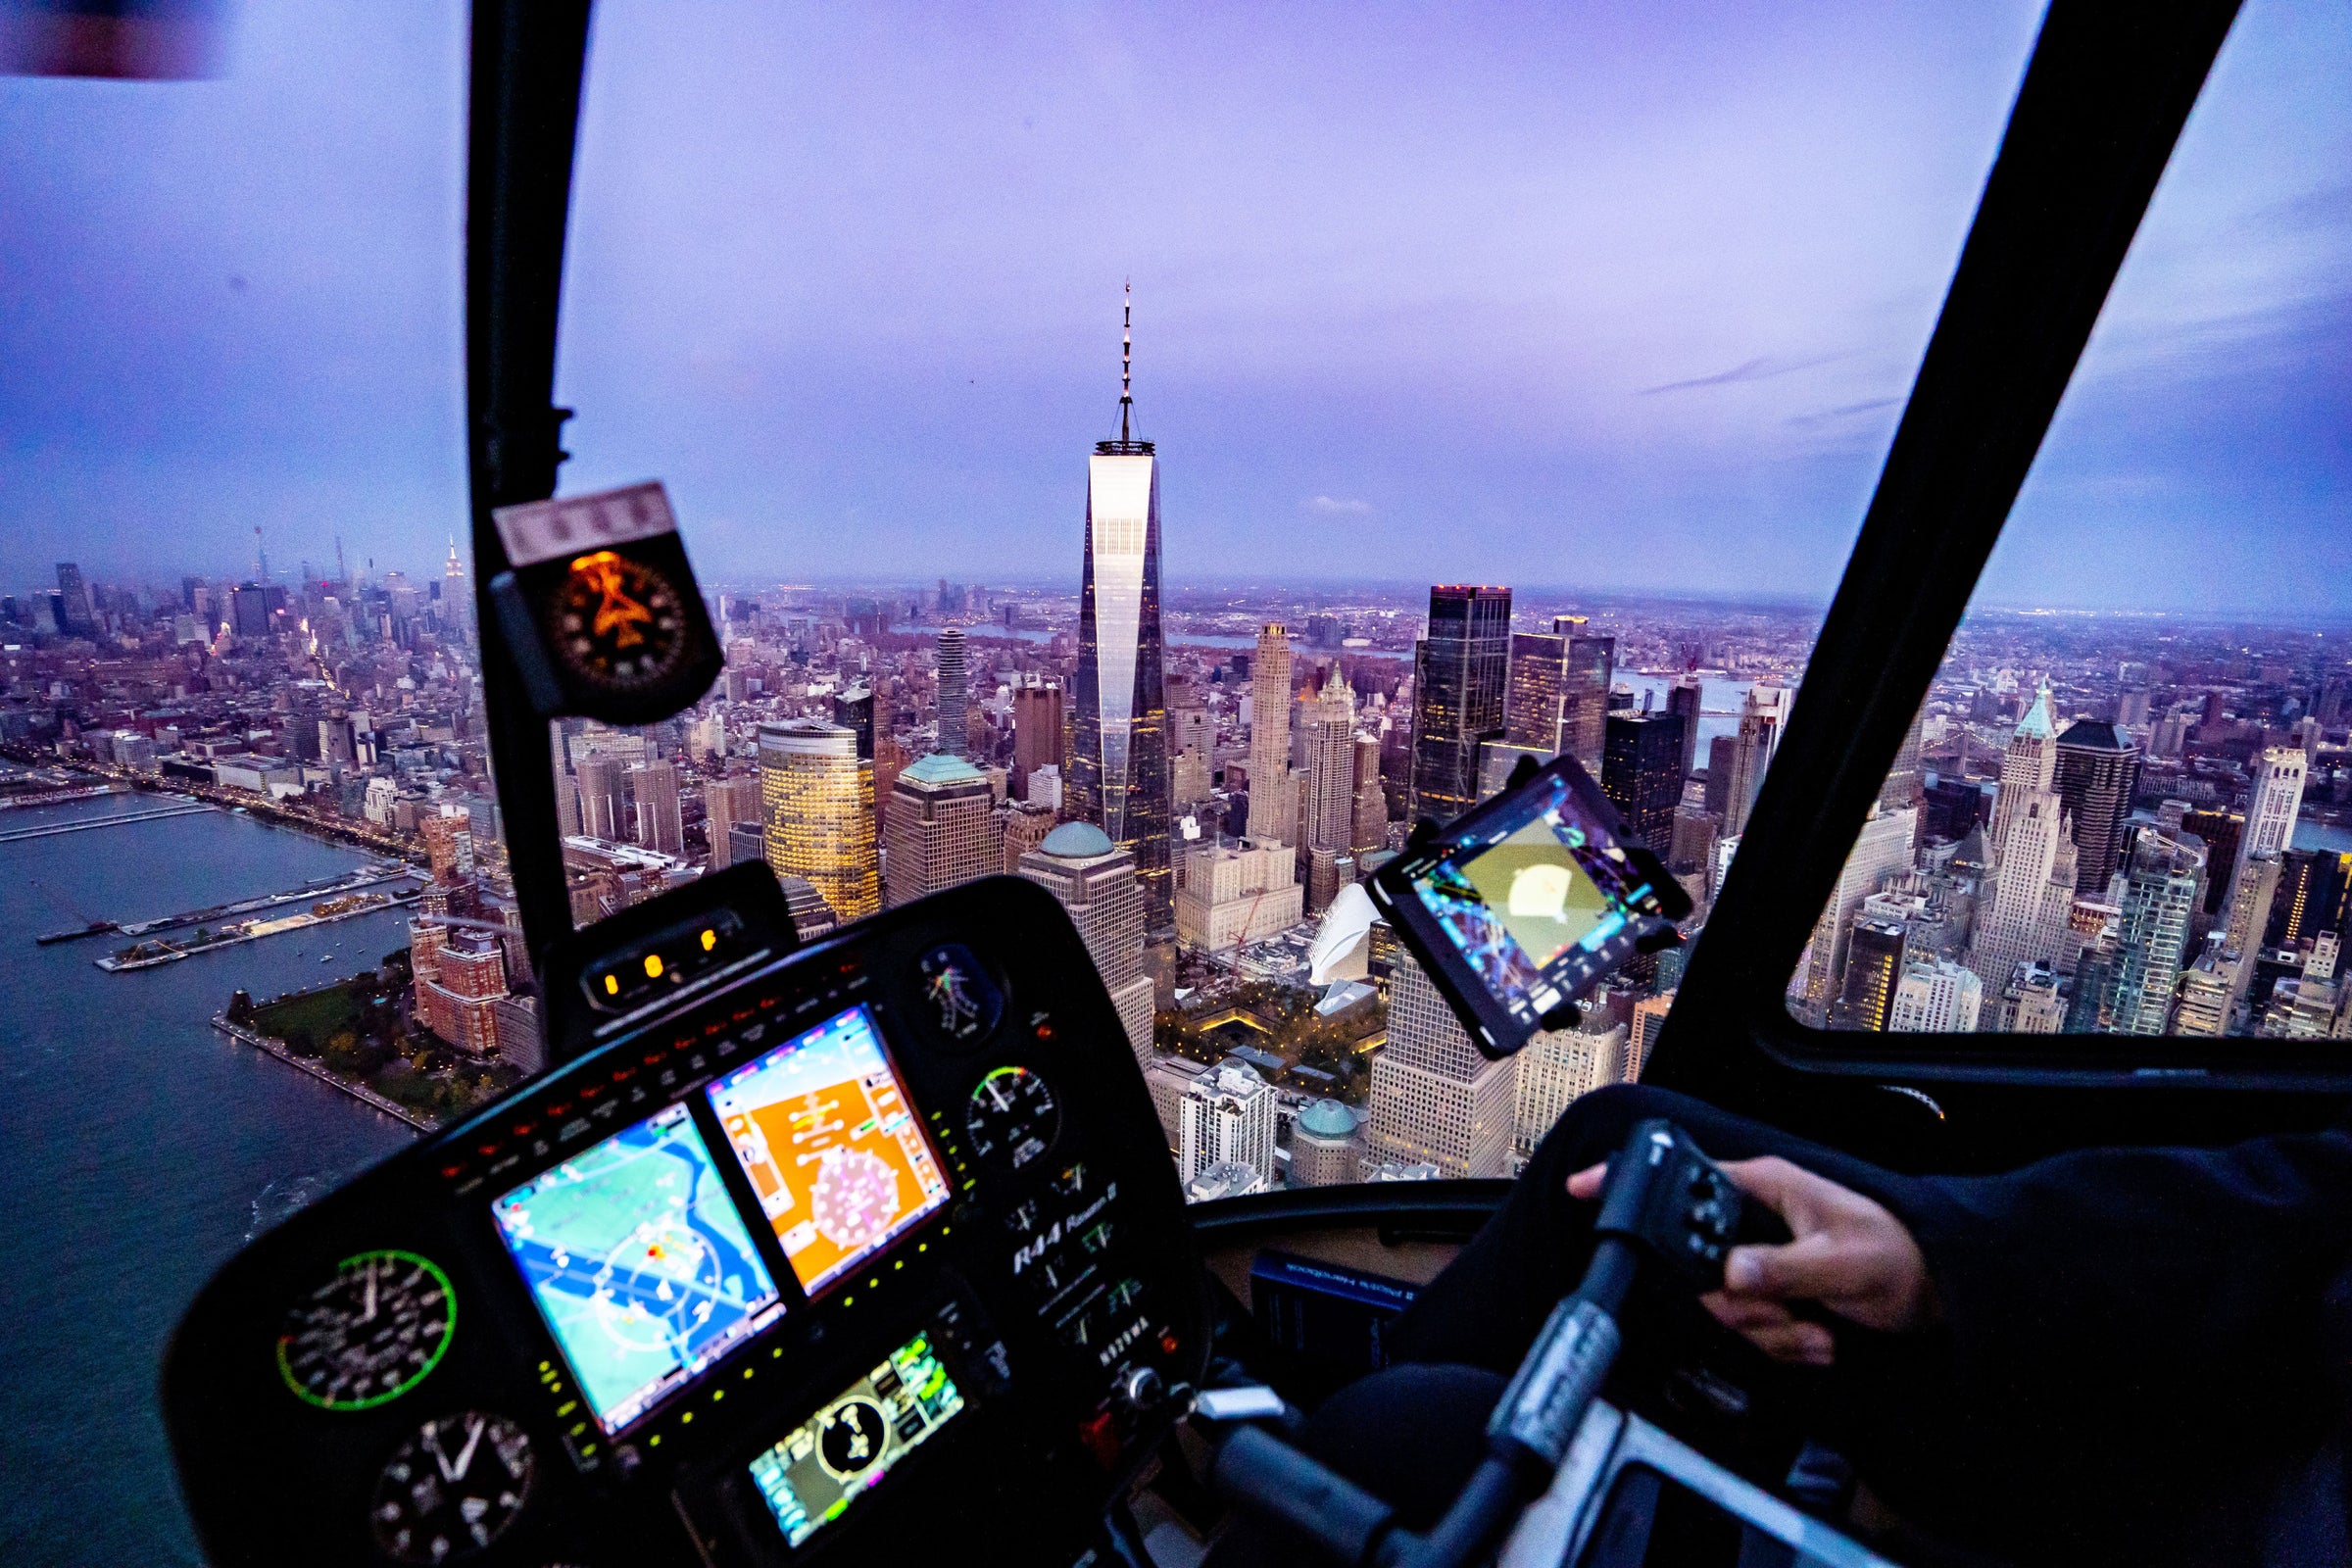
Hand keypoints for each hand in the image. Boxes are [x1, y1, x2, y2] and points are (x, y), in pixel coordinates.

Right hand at [1568, 1156, 1937, 1366]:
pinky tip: (1820, 1338)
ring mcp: (1762, 1257)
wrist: (1942, 1295)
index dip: (1632, 1180)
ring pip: (1724, 1303)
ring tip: (1817, 1329)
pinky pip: (1750, 1326)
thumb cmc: (1904, 1256)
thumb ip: (1784, 1268)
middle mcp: (1755, 1218)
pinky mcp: (1773, 1293)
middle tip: (1786, 1314)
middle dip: (1741, 1304)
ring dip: (1770, 1331)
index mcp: (1765, 1186)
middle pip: (1698, 1263)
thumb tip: (1731, 1272)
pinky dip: (1784, 1343)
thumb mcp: (1844, 1262)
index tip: (1585, 1188)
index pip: (1684, 1176)